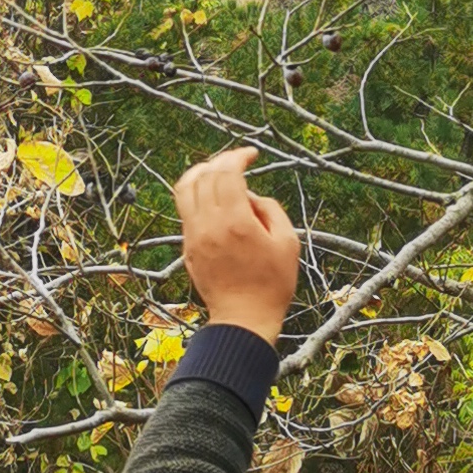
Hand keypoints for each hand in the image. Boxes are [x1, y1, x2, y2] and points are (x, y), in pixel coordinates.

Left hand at [173, 145, 299, 344]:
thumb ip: (270, 209)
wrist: (244, 319)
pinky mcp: (188, 246)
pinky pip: (184, 208)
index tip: (252, 154)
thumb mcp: (288, 242)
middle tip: (238, 160)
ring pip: (185, 188)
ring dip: (201, 172)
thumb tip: (250, 195)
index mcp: (236, 222)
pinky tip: (211, 195)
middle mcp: (209, 225)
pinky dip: (195, 192)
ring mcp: (194, 236)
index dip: (238, 156)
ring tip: (218, 170)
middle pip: (205, 175)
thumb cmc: (272, 284)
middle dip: (221, 160)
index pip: (227, 173)